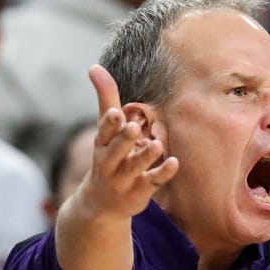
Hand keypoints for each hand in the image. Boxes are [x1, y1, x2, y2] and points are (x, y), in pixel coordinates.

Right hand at [78, 65, 178, 222]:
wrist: (100, 204)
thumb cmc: (107, 156)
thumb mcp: (105, 130)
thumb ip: (105, 98)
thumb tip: (94, 66)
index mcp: (101, 145)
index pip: (103, 133)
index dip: (109, 124)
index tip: (116, 113)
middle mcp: (109, 163)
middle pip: (116, 151)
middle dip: (123, 140)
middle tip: (133, 127)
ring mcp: (123, 180)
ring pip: (133, 168)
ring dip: (144, 157)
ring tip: (156, 144)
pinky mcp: (138, 193)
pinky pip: (151, 183)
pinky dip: (162, 173)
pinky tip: (174, 163)